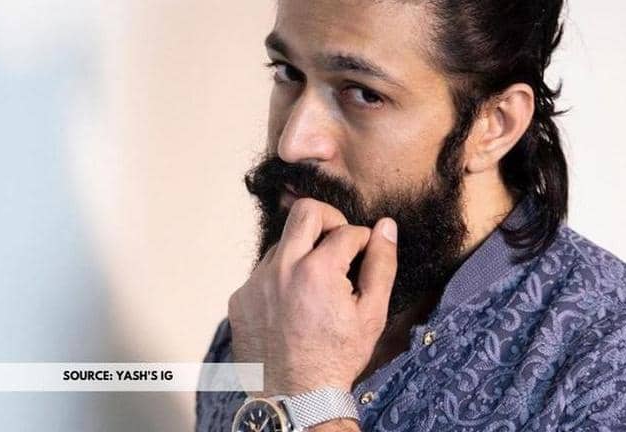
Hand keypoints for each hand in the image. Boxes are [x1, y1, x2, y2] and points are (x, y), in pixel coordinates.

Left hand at [227, 198, 397, 395]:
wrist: (296, 397)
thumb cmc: (337, 358)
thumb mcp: (372, 313)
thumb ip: (381, 264)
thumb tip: (385, 227)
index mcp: (317, 270)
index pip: (346, 230)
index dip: (363, 240)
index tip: (365, 252)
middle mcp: (281, 269)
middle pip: (304, 211)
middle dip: (329, 219)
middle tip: (339, 241)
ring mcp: (255, 283)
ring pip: (282, 243)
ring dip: (302, 252)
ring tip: (316, 285)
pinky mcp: (239, 298)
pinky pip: (262, 272)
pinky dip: (281, 278)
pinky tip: (293, 305)